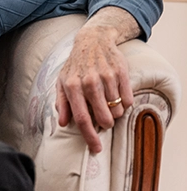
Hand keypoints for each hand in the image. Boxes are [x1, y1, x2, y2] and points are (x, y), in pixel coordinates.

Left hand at [55, 6, 140, 152]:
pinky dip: (124, 103)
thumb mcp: (62, 81)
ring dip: (114, 112)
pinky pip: (128, 100)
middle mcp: (88, 81)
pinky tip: (116, 93)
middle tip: (104, 119)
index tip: (96, 149)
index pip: (81, 117)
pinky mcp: (121, 73)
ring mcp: (106, 76)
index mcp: (71, 85)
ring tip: (108, 101)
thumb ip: (62, 103)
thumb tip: (63, 123)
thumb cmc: (75, 65)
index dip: (89, 136)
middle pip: (103, 117)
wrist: (93, 41)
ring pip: (117, 111)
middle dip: (105, 124)